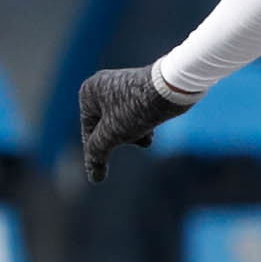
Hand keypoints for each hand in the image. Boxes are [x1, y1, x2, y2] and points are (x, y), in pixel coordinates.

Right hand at [77, 66, 192, 182]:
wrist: (172, 86)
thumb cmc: (137, 108)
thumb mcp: (112, 134)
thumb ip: (98, 152)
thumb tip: (94, 177)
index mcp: (88, 92)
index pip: (89, 130)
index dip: (99, 150)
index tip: (101, 172)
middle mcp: (103, 84)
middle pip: (107, 125)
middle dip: (124, 138)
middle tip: (140, 141)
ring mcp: (123, 84)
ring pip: (124, 120)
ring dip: (136, 132)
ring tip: (149, 134)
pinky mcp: (143, 87)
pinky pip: (137, 111)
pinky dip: (144, 122)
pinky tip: (154, 126)